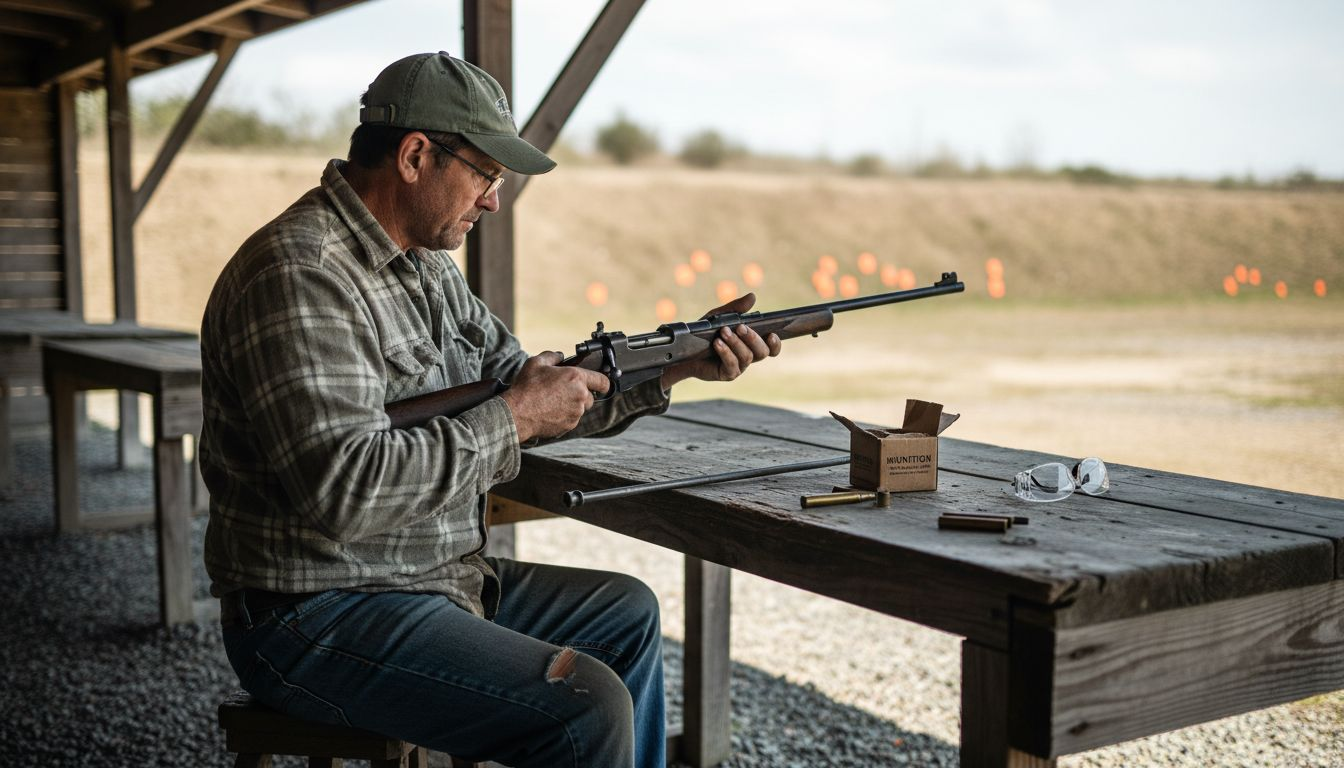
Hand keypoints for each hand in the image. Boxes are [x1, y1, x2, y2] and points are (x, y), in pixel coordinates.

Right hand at [500, 352, 610, 441]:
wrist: (517, 413)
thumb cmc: (526, 387)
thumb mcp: (537, 362)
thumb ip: (553, 356)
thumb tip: (560, 355)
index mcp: (576, 378)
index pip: (603, 381)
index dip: (604, 382)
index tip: (602, 384)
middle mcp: (580, 396)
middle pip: (591, 396)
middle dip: (581, 394)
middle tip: (564, 391)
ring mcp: (576, 412)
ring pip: (580, 408)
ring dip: (572, 405)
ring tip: (553, 402)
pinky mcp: (569, 425)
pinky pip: (572, 419)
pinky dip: (565, 416)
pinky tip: (550, 411)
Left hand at [660, 294, 782, 389]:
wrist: (685, 352)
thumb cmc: (705, 334)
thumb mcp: (719, 317)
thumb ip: (736, 309)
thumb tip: (753, 296)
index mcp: (751, 344)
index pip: (771, 347)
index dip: (775, 343)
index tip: (772, 334)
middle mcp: (748, 356)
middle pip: (762, 352)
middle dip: (753, 338)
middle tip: (740, 327)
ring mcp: (739, 367)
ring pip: (747, 357)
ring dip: (736, 343)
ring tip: (723, 332)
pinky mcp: (727, 374)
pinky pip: (732, 365)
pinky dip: (726, 352)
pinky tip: (718, 344)